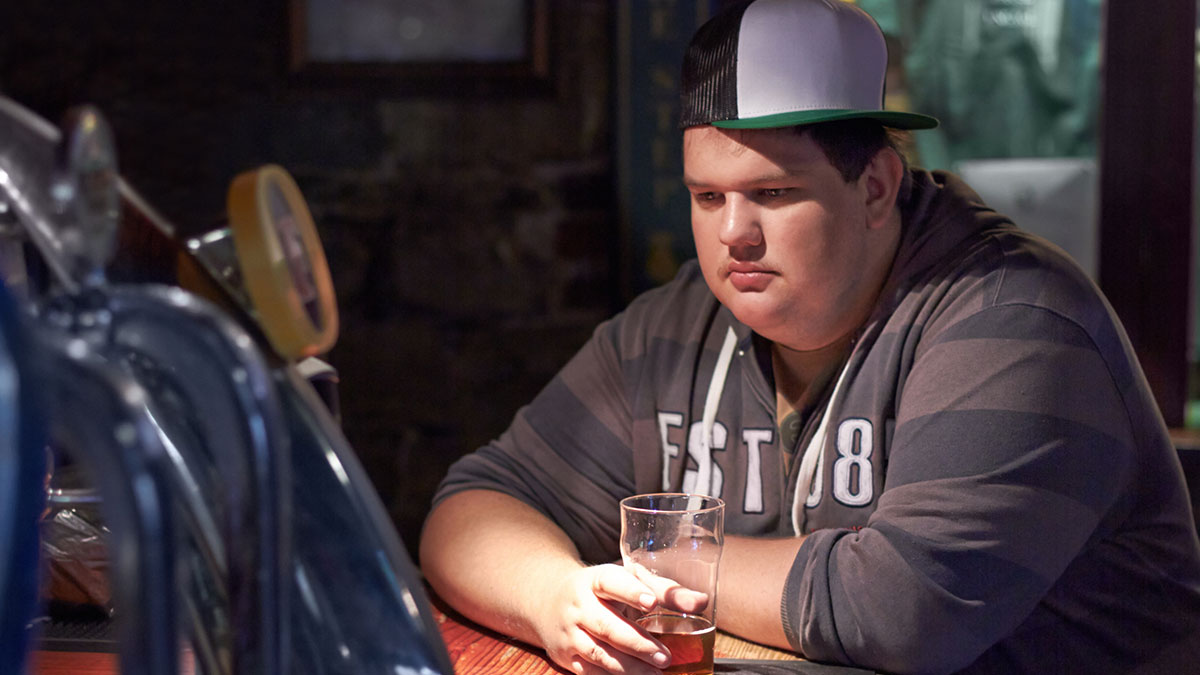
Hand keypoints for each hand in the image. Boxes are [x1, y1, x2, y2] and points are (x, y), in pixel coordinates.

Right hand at [531, 563, 706, 673]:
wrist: (548, 600)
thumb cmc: (601, 589)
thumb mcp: (627, 580)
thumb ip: (664, 590)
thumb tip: (702, 602)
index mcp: (595, 579)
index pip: (612, 582)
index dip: (632, 592)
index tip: (652, 602)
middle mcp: (578, 605)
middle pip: (607, 626)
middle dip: (638, 643)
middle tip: (665, 656)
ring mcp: (569, 632)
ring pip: (599, 653)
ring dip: (630, 667)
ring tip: (656, 673)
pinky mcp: (565, 656)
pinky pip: (590, 672)